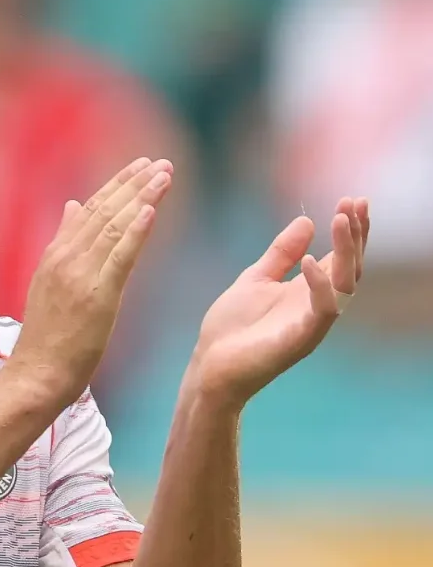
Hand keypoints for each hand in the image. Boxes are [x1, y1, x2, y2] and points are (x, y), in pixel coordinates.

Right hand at [8, 157, 174, 402]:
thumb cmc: (47, 337)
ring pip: (113, 226)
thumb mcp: (49, 283)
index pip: (88, 210)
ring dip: (141, 197)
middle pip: (103, 211)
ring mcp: (79, 275)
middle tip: (160, 162)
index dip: (115, 186)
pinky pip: (119, 256)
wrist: (36, 373)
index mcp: (55, 255)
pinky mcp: (96, 295)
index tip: (139, 167)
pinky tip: (150, 209)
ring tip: (164, 175)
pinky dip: (135, 230)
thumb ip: (64, 243)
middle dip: (133, 184)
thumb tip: (72, 206)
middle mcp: (65, 258)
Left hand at [188, 197, 369, 407]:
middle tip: (354, 203)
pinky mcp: (302, 339)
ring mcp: (312, 322)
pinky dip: (320, 285)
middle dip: (355, 235)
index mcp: (308, 291)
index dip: (350, 230)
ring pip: (345, 284)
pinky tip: (311, 260)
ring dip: (346, 251)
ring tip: (340, 219)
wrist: (209, 366)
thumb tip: (307, 220)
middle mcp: (317, 305)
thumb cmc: (231, 328)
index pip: (340, 257)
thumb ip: (281, 253)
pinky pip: (323, 310)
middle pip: (351, 266)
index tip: (351, 200)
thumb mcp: (255, 279)